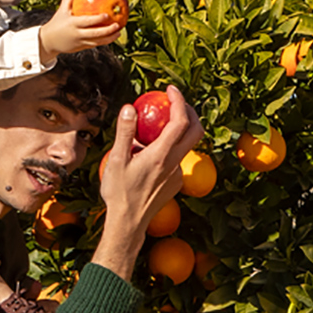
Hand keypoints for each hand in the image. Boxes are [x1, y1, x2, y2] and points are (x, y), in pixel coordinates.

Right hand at [37, 0, 122, 61]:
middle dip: (108, 30)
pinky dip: (104, 41)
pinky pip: (95, 44)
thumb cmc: (57, 22)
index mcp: (73, 24)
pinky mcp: (81, 48)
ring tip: (119, 32)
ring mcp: (80, 42)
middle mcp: (77, 34)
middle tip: (117, 24)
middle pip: (95, 34)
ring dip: (109, 38)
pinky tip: (111, 36)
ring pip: (97, 42)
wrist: (49, 41)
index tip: (108, 14)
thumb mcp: (61, 10)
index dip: (98, 19)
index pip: (87, 21)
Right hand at [92, 86, 204, 277]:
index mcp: (161, 155)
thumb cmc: (119, 192)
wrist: (129, 222)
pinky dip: (172, 146)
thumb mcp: (116, 160)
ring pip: (189, 144)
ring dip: (182, 128)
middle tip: (174, 102)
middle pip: (196, 130)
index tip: (170, 90)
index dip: (179, 101)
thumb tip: (129, 107)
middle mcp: (174, 163)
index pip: (180, 121)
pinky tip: (153, 150)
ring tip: (160, 124)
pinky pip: (178, 158)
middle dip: (190, 111)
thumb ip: (124, 132)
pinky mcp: (175, 183)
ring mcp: (177, 174)